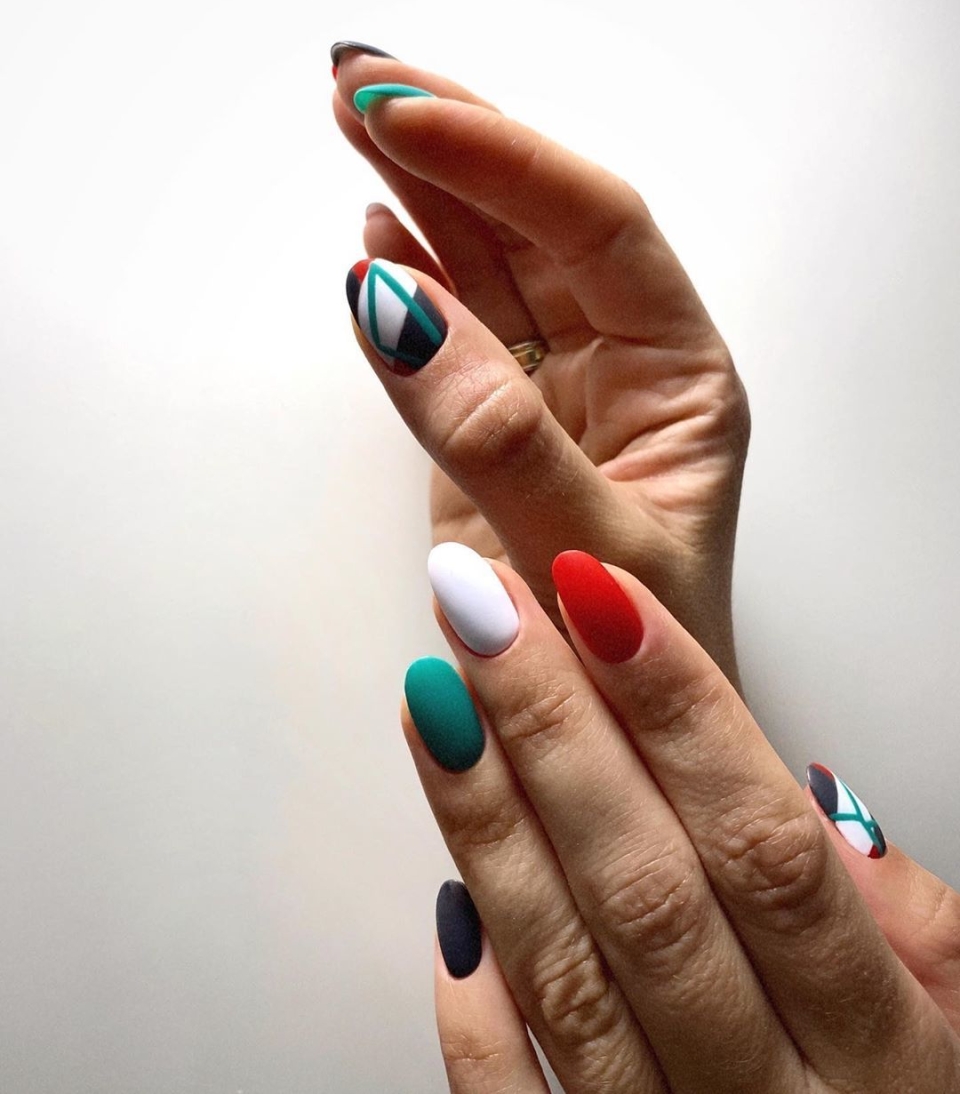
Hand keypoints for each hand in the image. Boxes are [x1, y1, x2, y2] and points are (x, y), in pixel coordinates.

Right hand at [332, 44, 749, 685]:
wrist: (619, 752)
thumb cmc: (645, 671)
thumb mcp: (587, 551)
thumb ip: (500, 437)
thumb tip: (401, 312)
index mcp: (682, 375)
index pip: (598, 227)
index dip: (502, 160)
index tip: (407, 116)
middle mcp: (623, 368)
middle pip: (537, 222)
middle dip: (453, 145)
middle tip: (362, 83)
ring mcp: (553, 394)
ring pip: (487, 263)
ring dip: (421, 190)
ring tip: (352, 117)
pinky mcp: (491, 429)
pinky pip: (451, 331)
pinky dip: (409, 279)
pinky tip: (378, 233)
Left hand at [402, 544, 959, 1091]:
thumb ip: (912, 923)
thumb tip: (818, 795)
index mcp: (884, 1049)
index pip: (764, 843)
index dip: (677, 706)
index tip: (597, 593)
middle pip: (648, 885)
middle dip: (553, 727)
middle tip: (480, 606)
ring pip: (565, 972)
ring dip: (488, 821)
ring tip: (434, 695)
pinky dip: (473, 1010)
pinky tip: (440, 892)